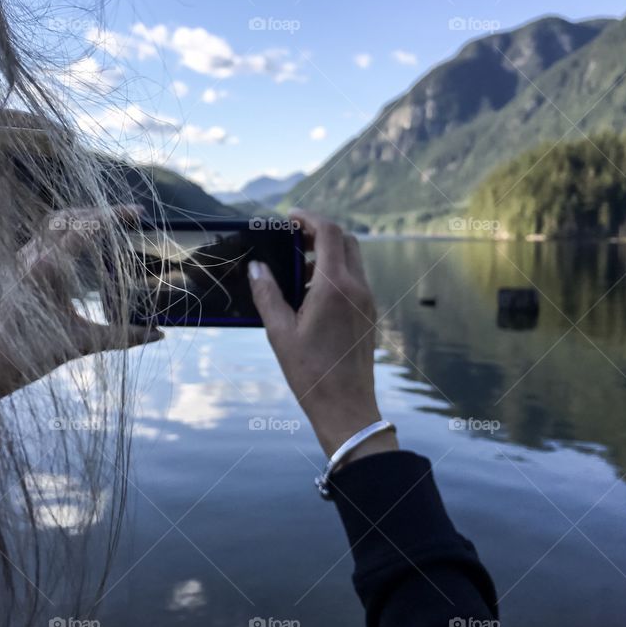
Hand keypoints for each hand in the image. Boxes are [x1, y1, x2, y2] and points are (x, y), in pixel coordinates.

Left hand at [0, 204, 161, 397]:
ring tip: (101, 227)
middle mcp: (31, 257)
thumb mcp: (81, 343)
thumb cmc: (30, 354)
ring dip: (78, 219)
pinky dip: (62, 235)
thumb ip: (122, 337)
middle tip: (122, 218)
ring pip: (50, 224)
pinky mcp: (12, 269)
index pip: (86, 227)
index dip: (114, 215)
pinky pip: (39, 239)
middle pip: (67, 216)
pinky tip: (74, 249)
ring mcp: (18, 261)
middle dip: (97, 211)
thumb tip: (159, 335)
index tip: (138, 213)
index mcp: (49, 268)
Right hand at [248, 210, 397, 461]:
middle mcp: (357, 288)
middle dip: (319, 233)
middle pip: (345, 240)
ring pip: (352, 260)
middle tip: (292, 241)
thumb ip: (267, 294)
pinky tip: (311, 297)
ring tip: (296, 273)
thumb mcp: (280, 332)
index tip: (289, 218)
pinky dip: (335, 275)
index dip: (309, 218)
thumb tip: (256, 267)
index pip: (329, 232)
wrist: (347, 408)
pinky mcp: (369, 314)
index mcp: (334, 287)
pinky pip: (355, 281)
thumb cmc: (311, 374)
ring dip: (327, 255)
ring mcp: (367, 301)